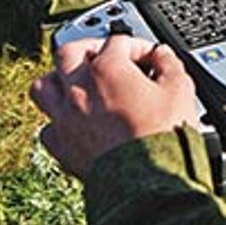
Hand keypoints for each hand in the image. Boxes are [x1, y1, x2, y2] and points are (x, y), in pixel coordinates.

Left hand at [30, 35, 199, 178]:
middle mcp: (79, 89)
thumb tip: (164, 56)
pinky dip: (59, 121)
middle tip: (106, 56)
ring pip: (45, 86)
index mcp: (107, 69)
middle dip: (89, 49)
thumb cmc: (161, 137)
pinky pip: (48, 127)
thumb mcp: (180, 91)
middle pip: (70, 51)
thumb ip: (170, 65)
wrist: (147, 183)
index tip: (150, 58)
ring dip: (59, 79)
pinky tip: (75, 123)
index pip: (118, 42)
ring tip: (75, 82)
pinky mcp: (62, 147)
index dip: (137, 46)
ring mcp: (65, 118)